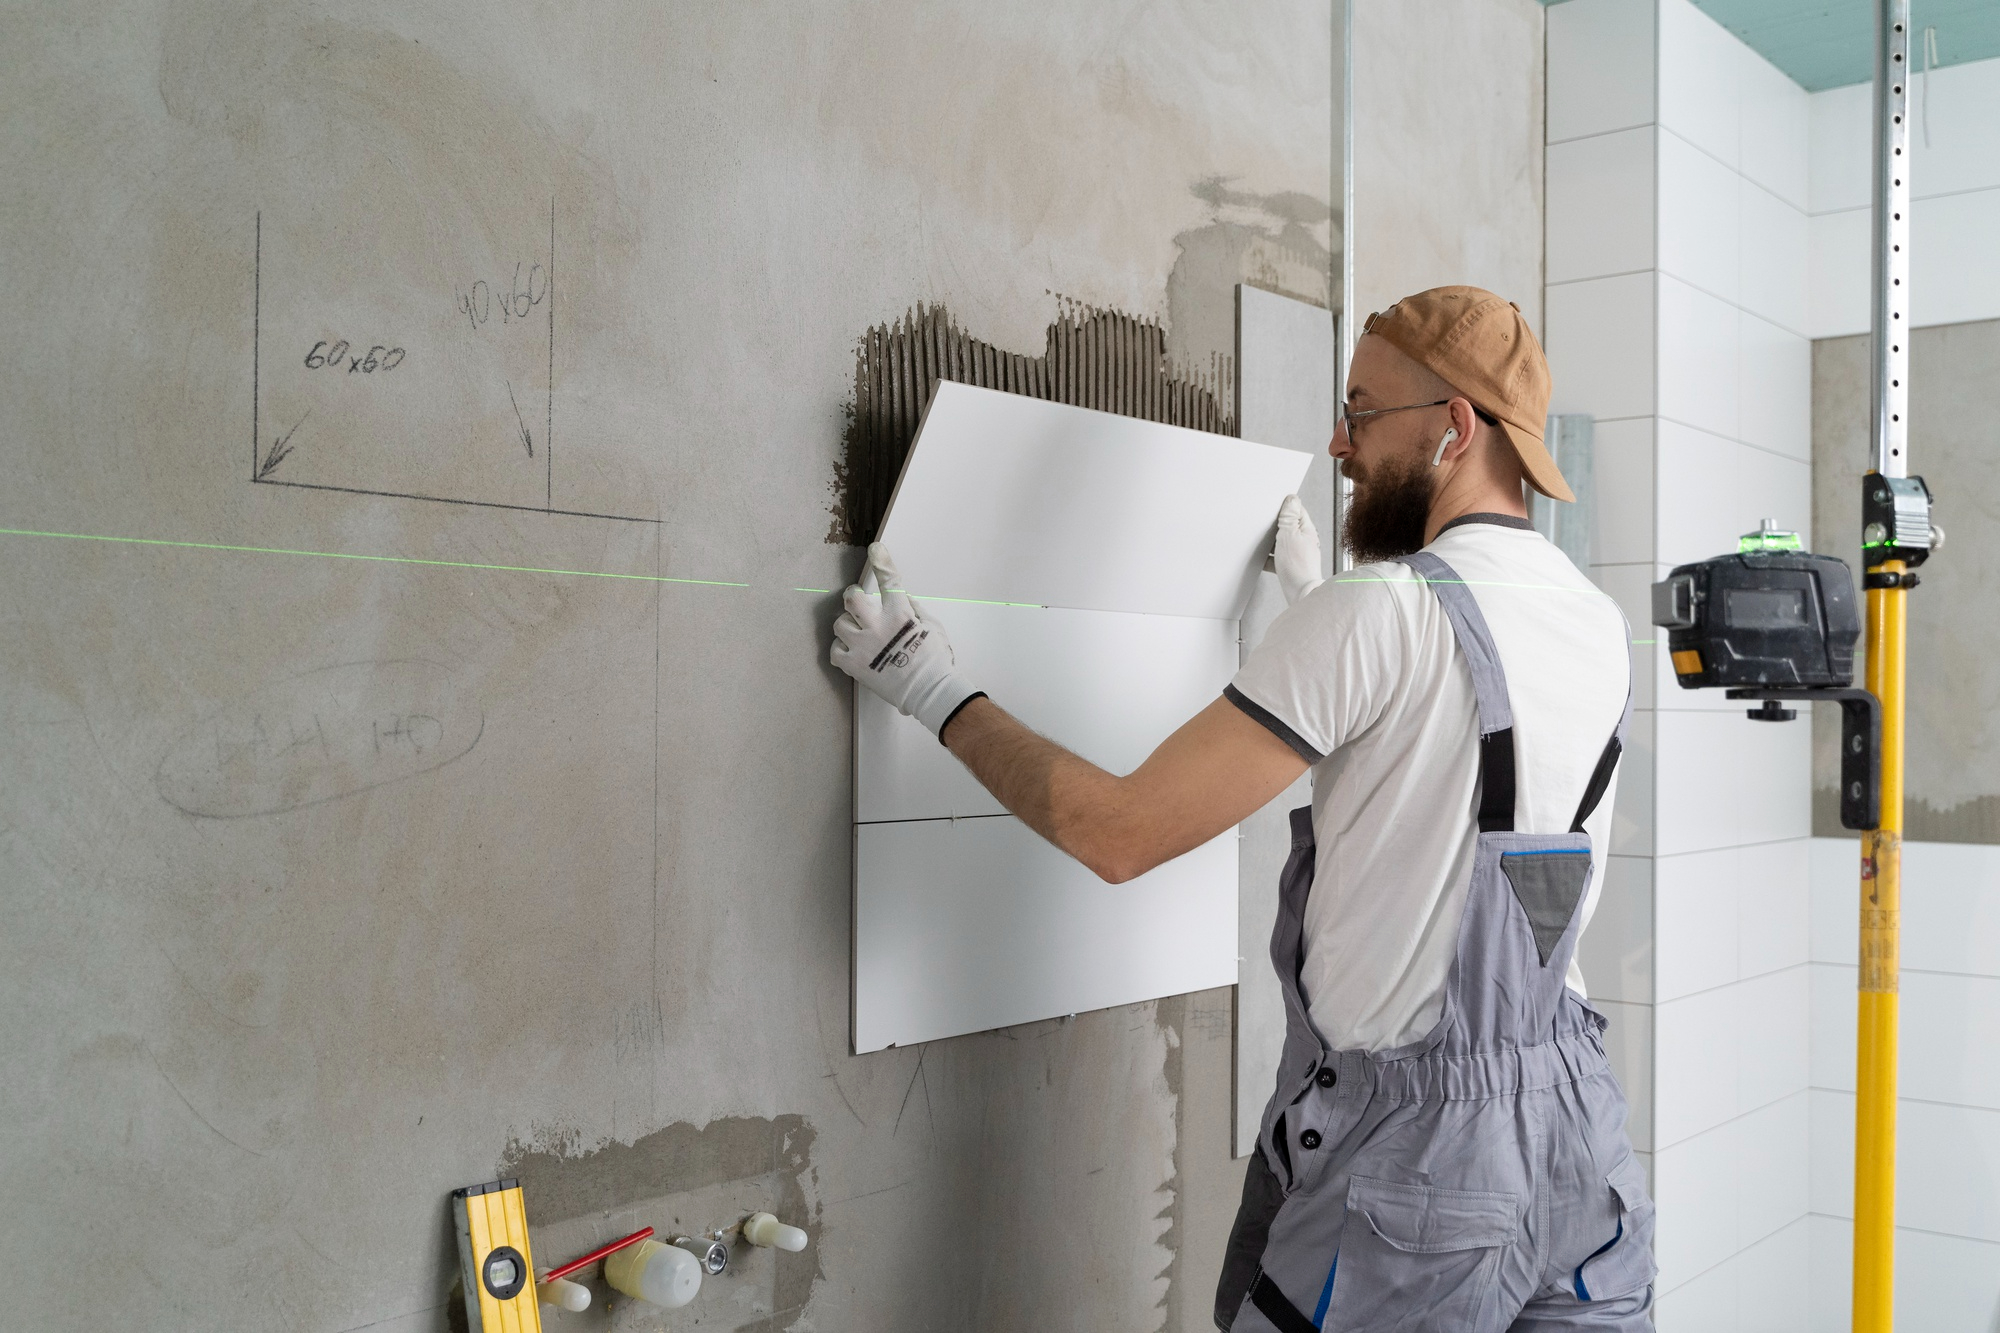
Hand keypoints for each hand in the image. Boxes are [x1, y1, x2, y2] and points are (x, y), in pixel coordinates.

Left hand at [830, 543, 981, 737]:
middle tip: (856, 602)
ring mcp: (864, 646)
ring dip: (848, 625)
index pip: (889, 580)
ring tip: (858, 633)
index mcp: (900, 614)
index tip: (875, 549)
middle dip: (852, 596)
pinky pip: (835, 650)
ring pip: (840, 624)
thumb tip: (901, 599)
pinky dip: (841, 649)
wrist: (929, 692)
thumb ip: (914, 609)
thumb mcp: (932, 627)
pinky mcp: (855, 666)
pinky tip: (852, 650)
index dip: (881, 561)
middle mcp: (878, 626)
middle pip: (851, 599)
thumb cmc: (935, 661)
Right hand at [1271, 494, 1323, 605]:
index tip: (1274, 506)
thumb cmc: (1297, 565)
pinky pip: (1277, 558)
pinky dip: (1269, 557)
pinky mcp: (1291, 567)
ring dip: (1271, 542)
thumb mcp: (1289, 534)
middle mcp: (1305, 541)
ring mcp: (1298, 554)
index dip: (1285, 507)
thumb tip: (1292, 499)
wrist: (1301, 593)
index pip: (1297, 510)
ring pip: (1281, 542)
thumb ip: (1289, 516)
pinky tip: (1261, 559)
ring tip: (1262, 542)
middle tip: (1265, 524)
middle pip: (1288, 526)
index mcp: (1307, 530)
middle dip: (1276, 525)